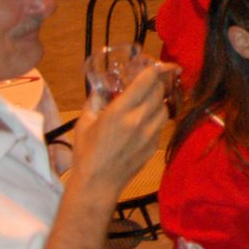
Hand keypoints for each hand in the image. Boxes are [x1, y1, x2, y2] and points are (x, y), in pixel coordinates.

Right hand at [70, 63, 176, 194]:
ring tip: (147, 99)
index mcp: (120, 111)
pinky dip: (157, 116)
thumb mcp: (84, 122)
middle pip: (159, 91)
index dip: (155, 68)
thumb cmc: (86, 153)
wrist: (98, 184)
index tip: (157, 64)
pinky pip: (162, 123)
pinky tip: (146, 118)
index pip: (147, 80)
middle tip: (149, 80)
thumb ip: (95, 100)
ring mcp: (150, 133)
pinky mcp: (155, 145)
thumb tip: (103, 87)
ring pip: (164, 107)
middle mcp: (139, 120)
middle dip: (156, 82)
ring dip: (158, 99)